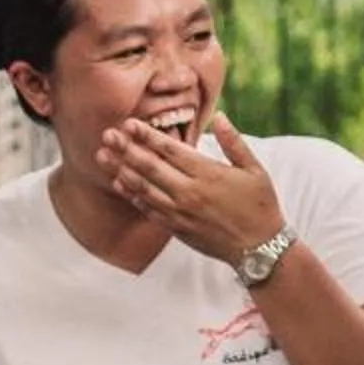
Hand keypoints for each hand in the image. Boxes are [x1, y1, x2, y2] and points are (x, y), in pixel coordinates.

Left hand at [97, 112, 288, 267]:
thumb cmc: (261, 205)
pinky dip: (132, 195)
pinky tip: (119, 182)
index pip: (170, 150)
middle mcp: (190, 192)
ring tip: (103, 155)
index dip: (147, 135)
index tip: (128, 123)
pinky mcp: (177, 228)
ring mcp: (181, 212)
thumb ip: (233, 142)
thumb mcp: (254, 169)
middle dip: (126, 148)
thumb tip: (218, 116)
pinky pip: (149, 209)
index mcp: (208, 173)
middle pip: (150, 167)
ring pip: (143, 188)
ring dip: (121, 170)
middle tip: (107, 134)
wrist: (260, 248)